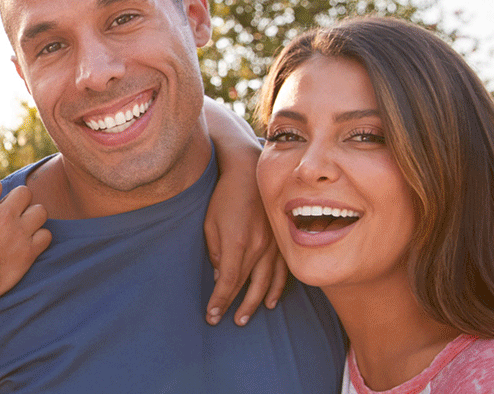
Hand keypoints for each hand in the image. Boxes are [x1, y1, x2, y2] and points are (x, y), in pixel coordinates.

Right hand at [0, 179, 51, 300]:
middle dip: (17, 198)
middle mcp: (6, 215)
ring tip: (23, 224)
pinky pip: (46, 235)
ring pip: (40, 210)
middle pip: (24, 192)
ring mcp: (20, 233)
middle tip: (9, 211)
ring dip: (32, 215)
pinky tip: (28, 241)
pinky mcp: (29, 252)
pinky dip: (40, 237)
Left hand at [203, 159, 287, 326]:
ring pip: (267, 282)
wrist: (249, 173)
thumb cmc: (224, 197)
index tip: (211, 316)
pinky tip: (270, 300)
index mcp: (237, 243)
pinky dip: (276, 287)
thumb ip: (215, 252)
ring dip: (256, 302)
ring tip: (245, 317)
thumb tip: (218, 276)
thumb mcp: (210, 224)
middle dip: (235, 306)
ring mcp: (273, 244)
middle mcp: (258, 247)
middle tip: (227, 321)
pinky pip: (282, 270)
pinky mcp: (282, 241)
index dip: (219, 301)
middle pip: (247, 285)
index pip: (227, 281)